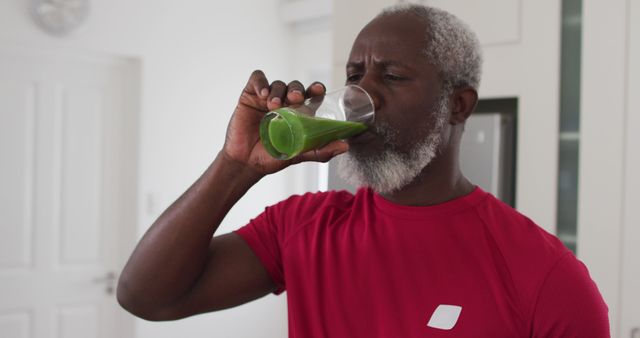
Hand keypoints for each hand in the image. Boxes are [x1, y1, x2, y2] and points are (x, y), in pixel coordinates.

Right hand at [222, 70, 348, 174]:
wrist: (245, 163)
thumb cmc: (272, 158)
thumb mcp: (298, 155)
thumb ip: (320, 151)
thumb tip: (345, 146)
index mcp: (298, 113)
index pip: (310, 95)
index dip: (316, 89)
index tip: (319, 90)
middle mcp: (284, 103)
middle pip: (295, 87)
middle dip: (297, 90)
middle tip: (296, 99)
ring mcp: (266, 98)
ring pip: (278, 84)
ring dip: (278, 92)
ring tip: (274, 106)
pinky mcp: (250, 96)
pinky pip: (257, 79)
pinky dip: (261, 83)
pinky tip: (263, 95)